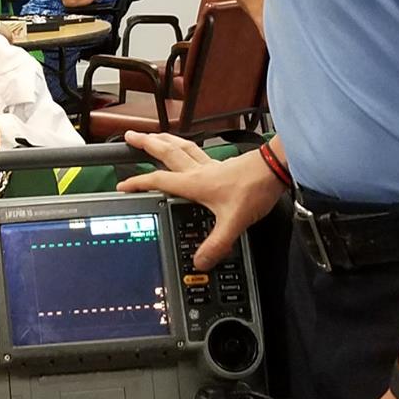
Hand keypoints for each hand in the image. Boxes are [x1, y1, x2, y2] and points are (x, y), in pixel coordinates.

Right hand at [117, 133, 283, 267]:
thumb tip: (200, 262)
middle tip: (130, 136)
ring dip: (164, 140)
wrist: (275, 169)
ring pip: (181, 148)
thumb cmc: (255, 189)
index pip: (159, 180)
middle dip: (146, 144)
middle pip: (166, 152)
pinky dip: (186, 147)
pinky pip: (198, 152)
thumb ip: (217, 244)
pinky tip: (189, 150)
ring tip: (153, 136)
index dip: (138, 183)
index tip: (123, 185)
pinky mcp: (223, 165)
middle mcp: (199, 171)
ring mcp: (211, 165)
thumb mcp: (234, 223)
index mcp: (194, 184)